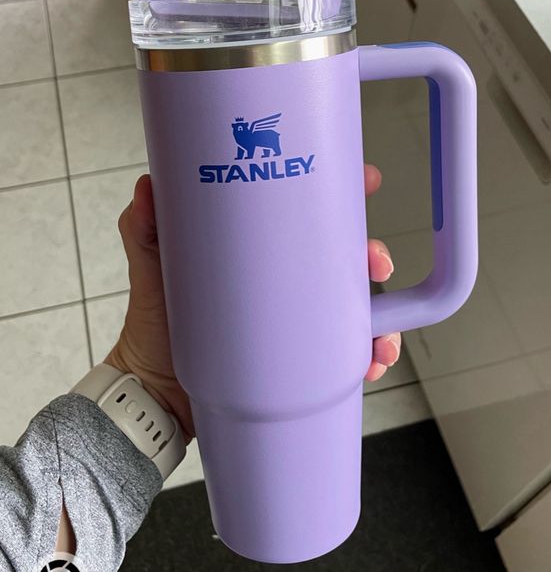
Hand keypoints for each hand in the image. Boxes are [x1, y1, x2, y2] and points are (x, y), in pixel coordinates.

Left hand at [105, 167, 400, 437]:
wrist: (156, 389)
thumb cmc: (156, 322)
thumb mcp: (153, 266)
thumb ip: (145, 226)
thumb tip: (148, 186)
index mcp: (262, 248)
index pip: (311, 210)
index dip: (346, 193)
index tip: (367, 182)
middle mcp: (287, 280)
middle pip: (344, 257)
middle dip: (371, 256)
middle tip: (374, 263)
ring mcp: (297, 320)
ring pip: (356, 307)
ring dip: (383, 315)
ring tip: (381, 333)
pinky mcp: (301, 358)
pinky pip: (346, 353)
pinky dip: (368, 355)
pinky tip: (374, 363)